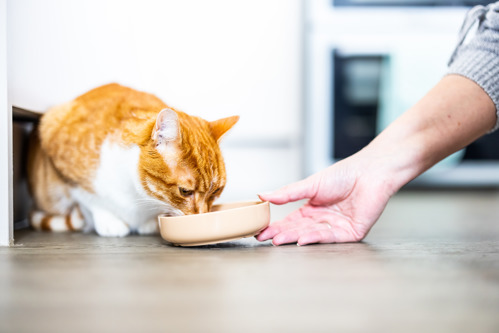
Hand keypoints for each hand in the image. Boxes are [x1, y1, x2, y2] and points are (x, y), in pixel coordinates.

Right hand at [256, 154, 394, 245]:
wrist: (370, 173)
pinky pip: (330, 237)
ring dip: (294, 237)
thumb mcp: (310, 184)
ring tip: (278, 239)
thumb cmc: (344, 174)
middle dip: (281, 234)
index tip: (261, 231)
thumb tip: (263, 195)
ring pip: (311, 235)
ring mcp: (336, 227)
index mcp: (313, 208)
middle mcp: (323, 220)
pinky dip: (315, 238)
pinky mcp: (350, 233)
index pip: (291, 221)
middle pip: (298, 230)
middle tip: (265, 238)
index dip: (276, 226)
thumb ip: (288, 193)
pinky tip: (302, 239)